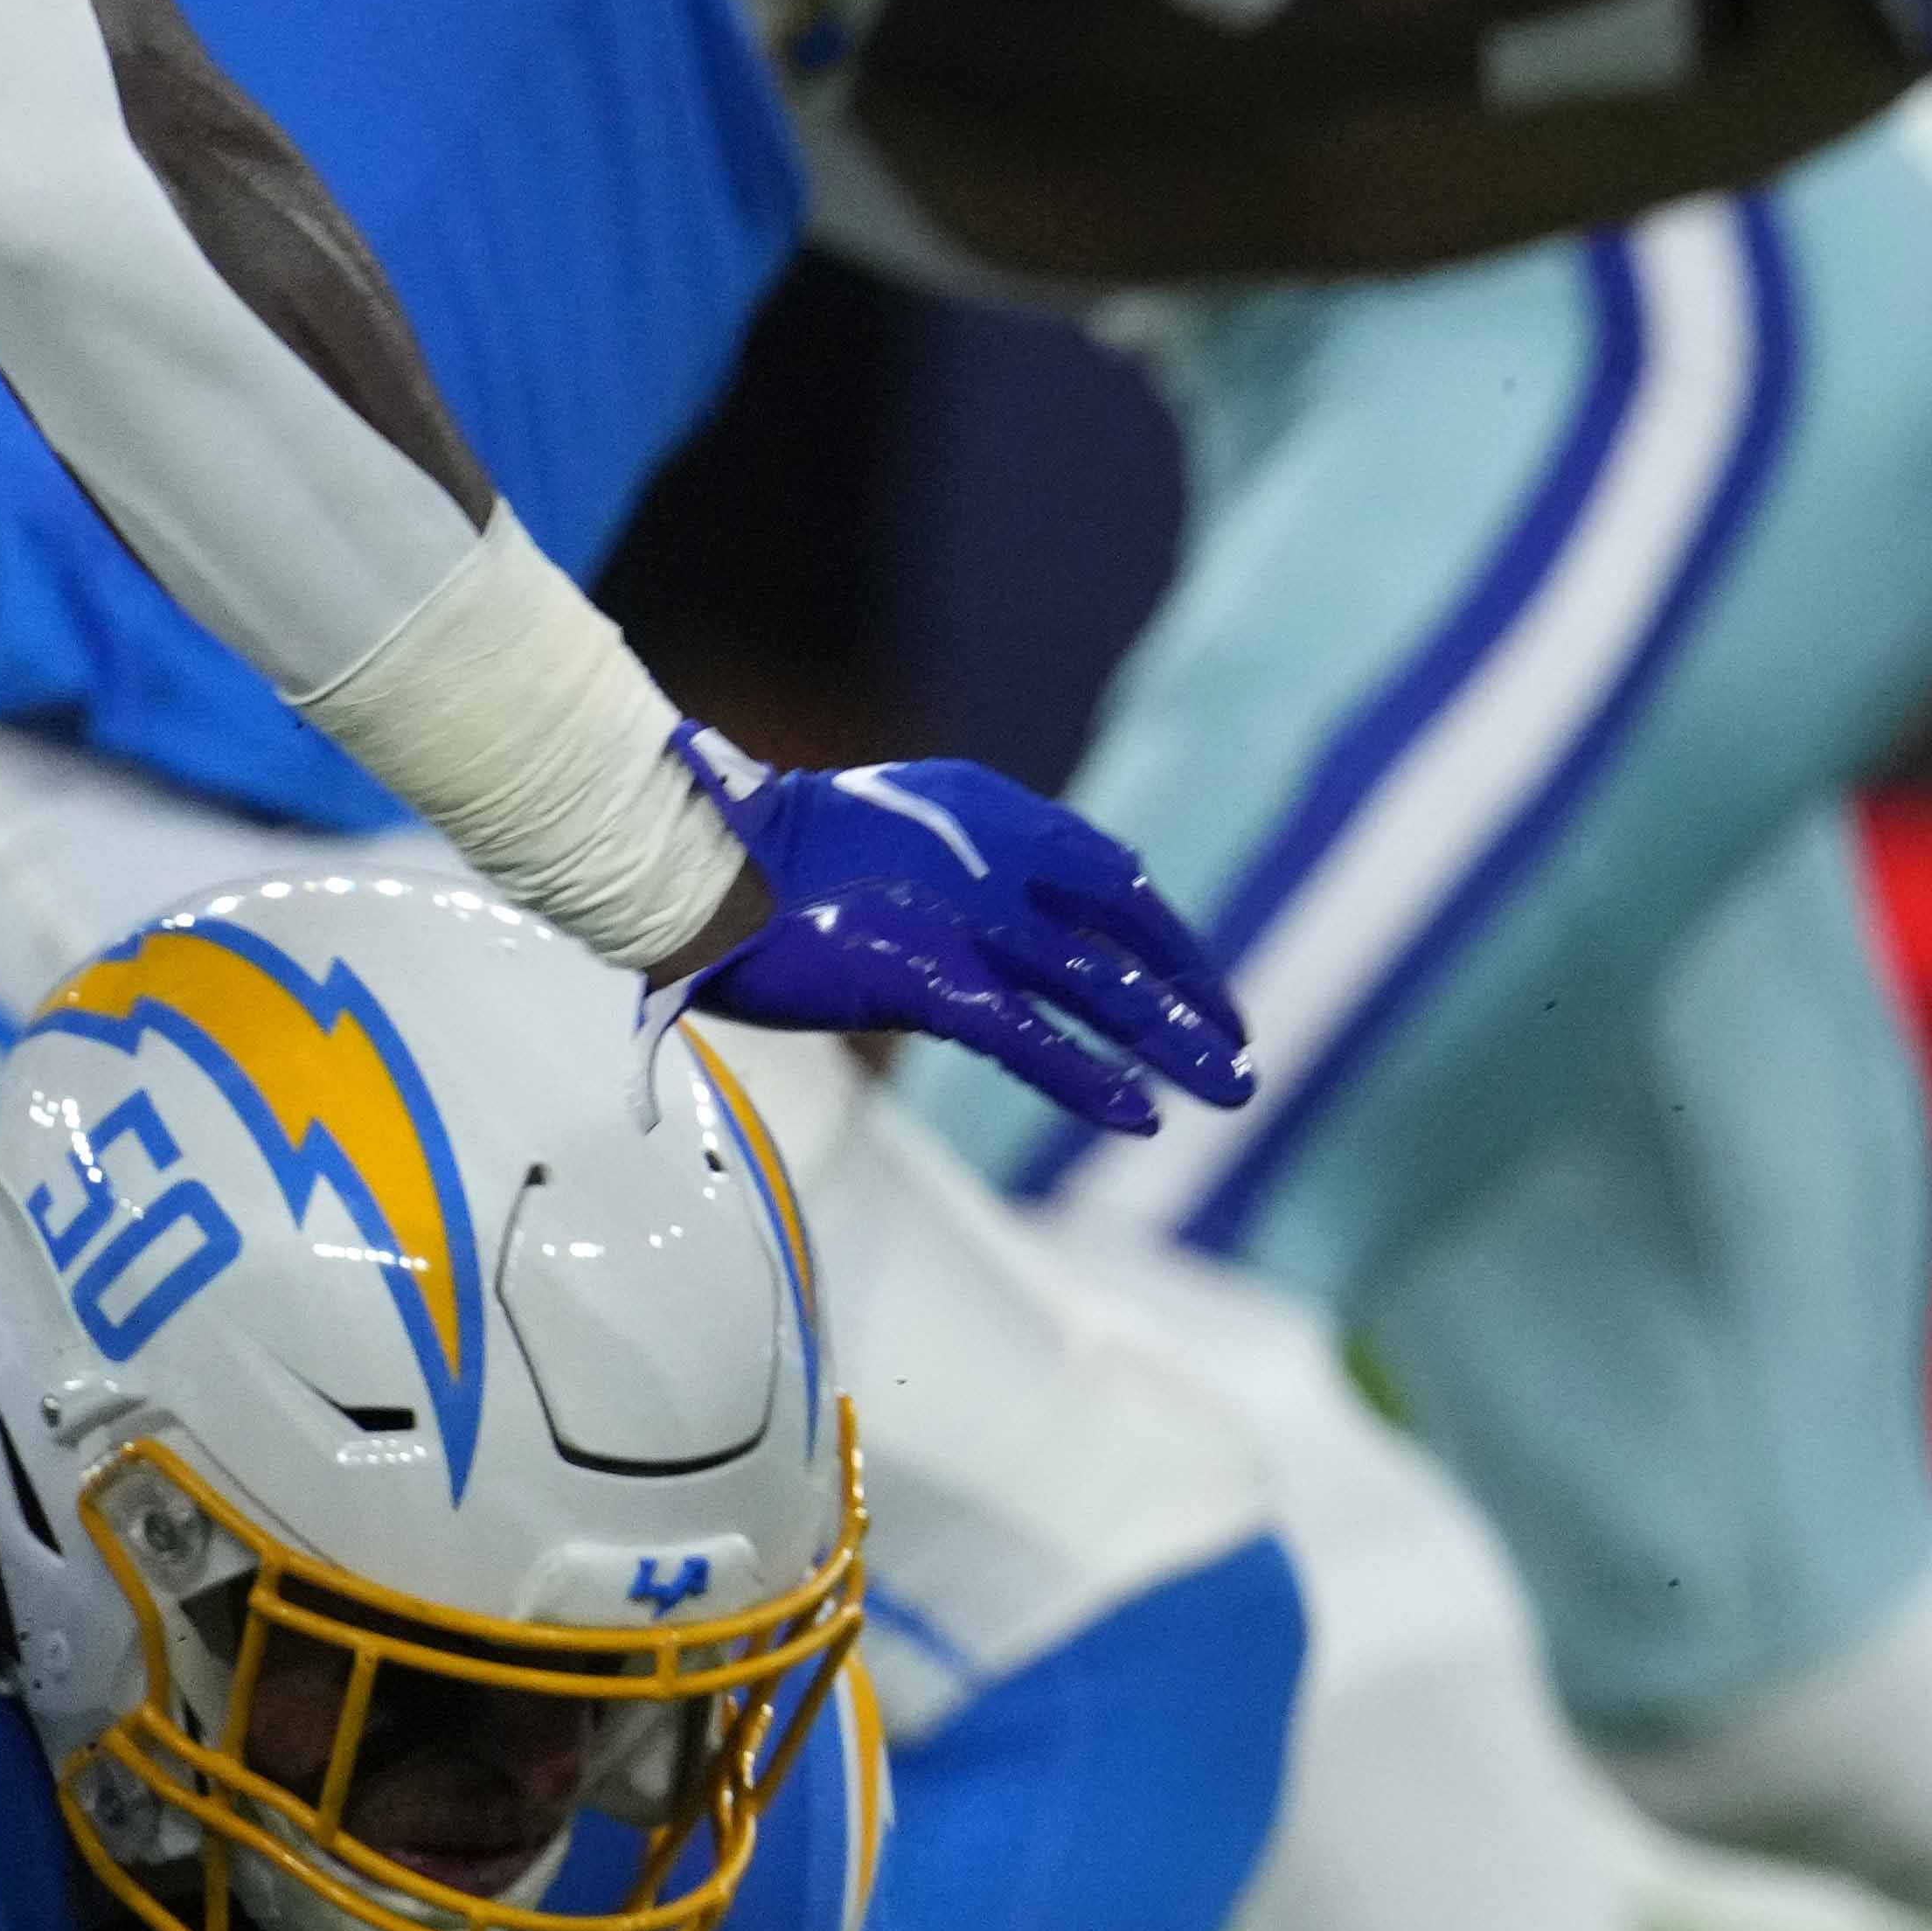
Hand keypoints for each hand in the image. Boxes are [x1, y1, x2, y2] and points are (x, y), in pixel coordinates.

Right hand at [669, 730, 1256, 1138]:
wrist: (694, 853)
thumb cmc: (769, 849)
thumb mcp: (896, 834)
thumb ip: (964, 869)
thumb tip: (1018, 924)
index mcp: (995, 814)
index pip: (1114, 878)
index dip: (1166, 939)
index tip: (1199, 986)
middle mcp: (999, 856)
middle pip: (1127, 931)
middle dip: (1190, 990)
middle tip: (1237, 1043)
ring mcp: (967, 917)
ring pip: (1099, 988)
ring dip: (1172, 1043)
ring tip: (1231, 1089)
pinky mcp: (927, 977)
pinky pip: (1030, 1039)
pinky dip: (1088, 1079)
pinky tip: (1138, 1116)